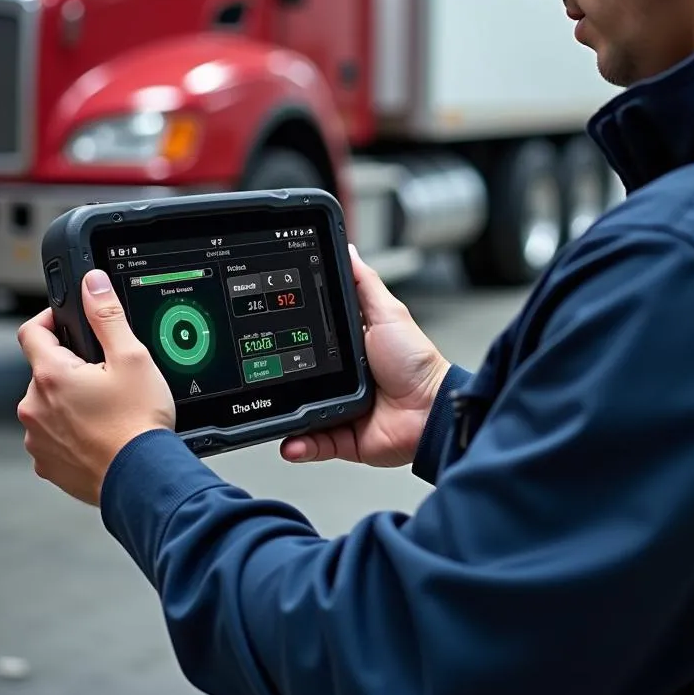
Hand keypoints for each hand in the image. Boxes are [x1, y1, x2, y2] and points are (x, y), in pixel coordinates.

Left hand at [17, 270, 174, 505]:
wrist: (141, 479)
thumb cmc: (138, 424)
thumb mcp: (133, 358)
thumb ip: (107, 316)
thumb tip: (92, 284)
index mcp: (51, 375)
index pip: (31, 330)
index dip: (50, 319)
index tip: (68, 322)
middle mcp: (34, 406)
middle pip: (45, 370)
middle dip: (72, 367)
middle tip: (108, 376)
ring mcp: (38, 438)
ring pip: (50, 404)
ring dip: (71, 401)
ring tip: (109, 409)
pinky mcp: (47, 463)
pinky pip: (55, 435)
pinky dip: (73, 430)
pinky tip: (102, 432)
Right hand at [280, 245, 449, 467]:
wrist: (431, 411)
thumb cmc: (417, 362)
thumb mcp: (388, 313)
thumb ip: (365, 284)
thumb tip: (349, 249)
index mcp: (351, 348)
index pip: (313, 337)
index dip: (293, 332)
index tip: (271, 326)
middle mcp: (343, 378)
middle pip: (302, 375)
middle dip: (281, 375)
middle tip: (262, 371)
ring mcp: (341, 407)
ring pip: (302, 411)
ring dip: (285, 414)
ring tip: (269, 409)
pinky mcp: (344, 437)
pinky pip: (313, 443)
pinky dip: (299, 444)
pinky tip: (289, 441)